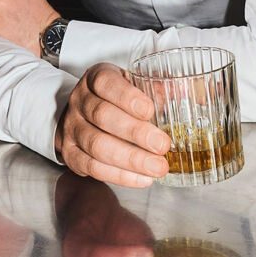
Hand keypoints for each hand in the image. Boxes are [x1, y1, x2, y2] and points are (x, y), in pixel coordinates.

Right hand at [55, 62, 170, 188]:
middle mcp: (79, 100)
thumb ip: (155, 88)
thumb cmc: (113, 99)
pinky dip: (119, 176)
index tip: (149, 110)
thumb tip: (185, 92)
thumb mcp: (131, 84)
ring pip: (97, 145)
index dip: (126, 97)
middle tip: (162, 145)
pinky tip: (142, 178)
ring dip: (130, 159)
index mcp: (95, 78)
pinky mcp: (70, 153)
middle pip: (102, 116)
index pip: (105, 83)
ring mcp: (71, 128)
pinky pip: (92, 167)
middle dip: (135, 133)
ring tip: (158, 167)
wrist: (81, 116)